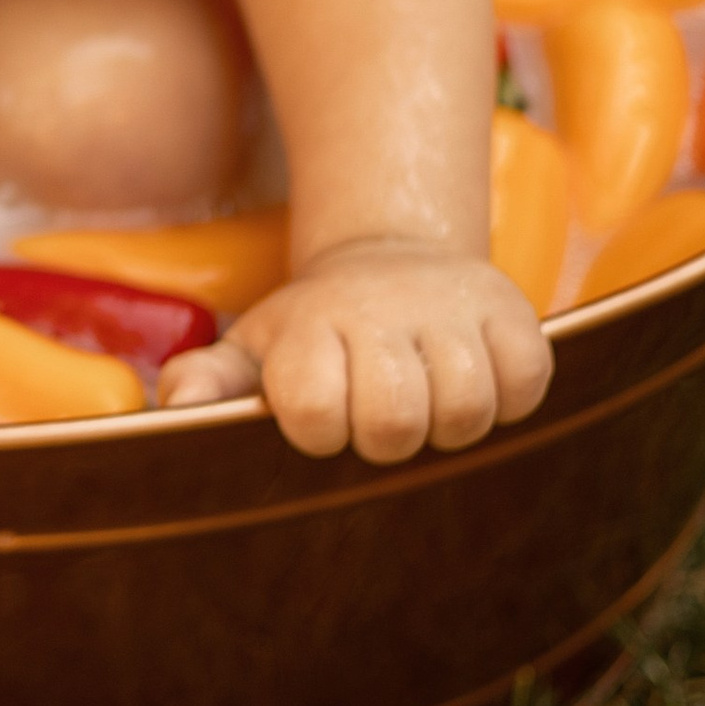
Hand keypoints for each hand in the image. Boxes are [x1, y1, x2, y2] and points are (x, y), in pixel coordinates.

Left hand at [157, 241, 551, 464]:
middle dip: (386, 440)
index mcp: (310, 323)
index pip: (313, 410)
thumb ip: (211, 380)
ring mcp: (450, 306)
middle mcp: (379, 307)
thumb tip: (177, 409)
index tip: (322, 418)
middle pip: (395, 420)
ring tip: (427, 402)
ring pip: (466, 406)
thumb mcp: (254, 351)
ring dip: (449, 424)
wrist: (393, 265)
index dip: (320, 433)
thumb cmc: (315, 336)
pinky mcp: (513, 309)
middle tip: (379, 418)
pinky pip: (527, 380)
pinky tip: (476, 381)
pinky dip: (509, 396)